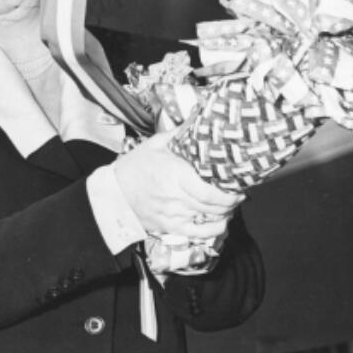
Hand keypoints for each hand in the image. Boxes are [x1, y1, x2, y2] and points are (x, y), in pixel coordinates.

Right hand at [114, 132, 239, 239]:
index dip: (228, 194)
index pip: (209, 192)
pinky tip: (221, 223)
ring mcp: (173, 216)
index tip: (238, 187)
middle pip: (212, 208)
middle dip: (231, 203)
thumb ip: (179, 134)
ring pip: (208, 221)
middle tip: (239, 194)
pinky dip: (214, 231)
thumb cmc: (135, 166)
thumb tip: (199, 119)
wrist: (113, 193)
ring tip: (231, 206)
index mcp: (175, 176)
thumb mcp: (155, 144)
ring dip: (225, 215)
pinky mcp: (170, 227)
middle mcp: (176, 199)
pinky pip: (197, 234)